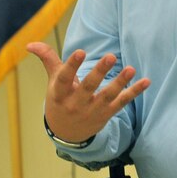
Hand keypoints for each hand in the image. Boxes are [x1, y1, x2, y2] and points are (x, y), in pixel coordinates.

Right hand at [26, 43, 149, 143]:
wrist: (66, 133)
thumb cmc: (61, 99)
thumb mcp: (53, 81)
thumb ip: (48, 60)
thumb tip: (30, 44)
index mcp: (60, 93)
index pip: (65, 79)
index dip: (72, 65)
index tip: (81, 51)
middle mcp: (76, 103)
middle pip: (88, 87)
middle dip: (99, 72)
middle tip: (111, 56)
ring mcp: (92, 110)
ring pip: (107, 96)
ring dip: (120, 83)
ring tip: (131, 69)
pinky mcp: (106, 114)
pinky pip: (122, 103)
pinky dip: (134, 92)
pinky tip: (146, 81)